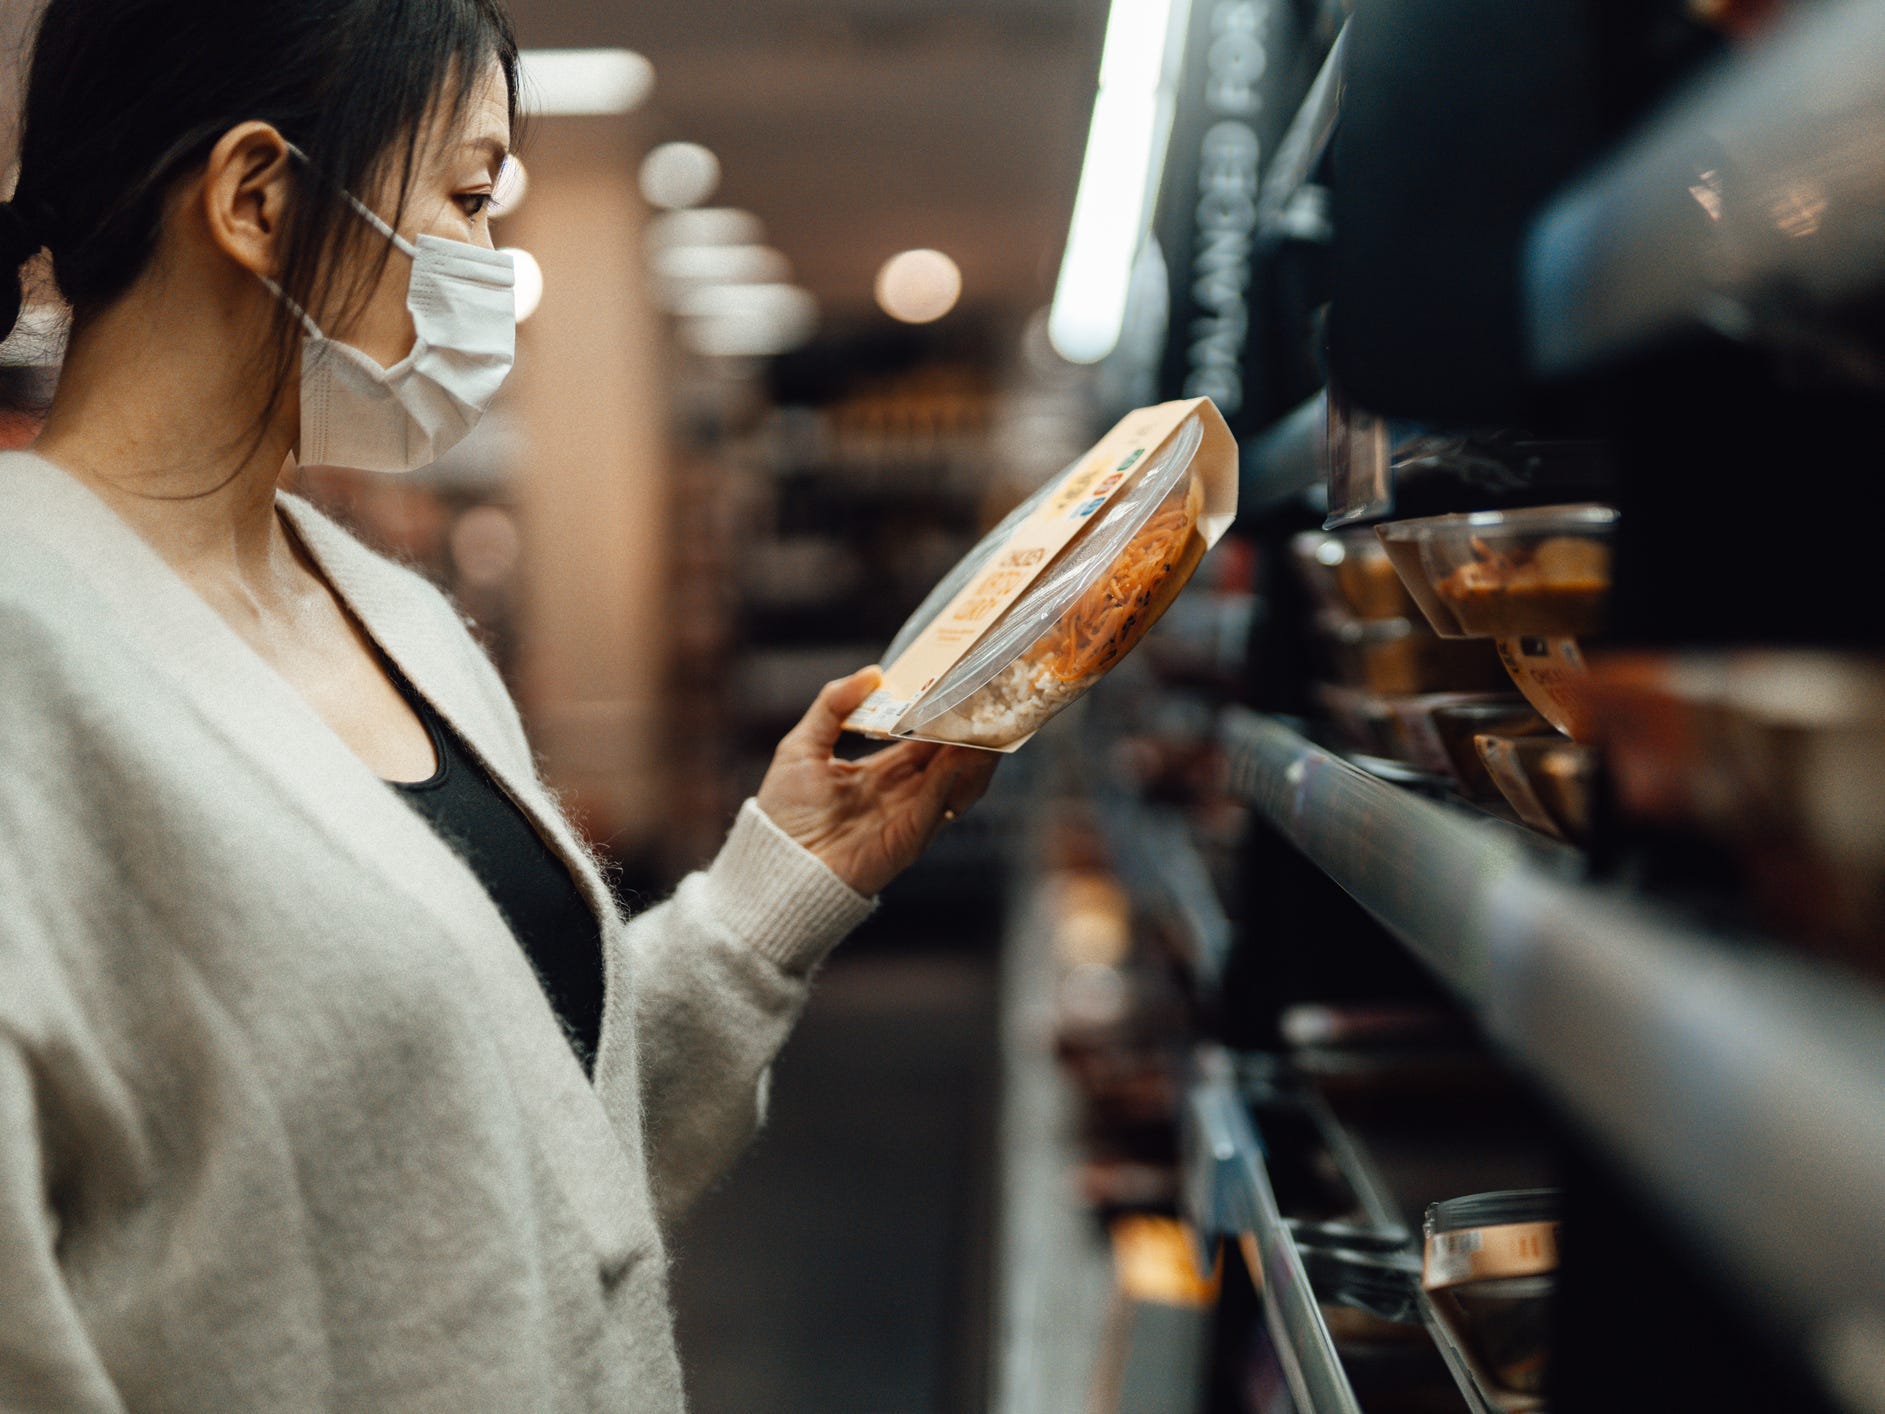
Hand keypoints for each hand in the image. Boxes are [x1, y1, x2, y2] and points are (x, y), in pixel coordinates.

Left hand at [756, 667, 1000, 897]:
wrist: (776, 865)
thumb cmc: (785, 813)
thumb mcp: (802, 746)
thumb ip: (833, 706)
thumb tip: (873, 672)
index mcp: (882, 772)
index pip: (924, 738)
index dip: (941, 714)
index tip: (957, 684)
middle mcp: (904, 792)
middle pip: (949, 756)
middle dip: (969, 728)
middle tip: (987, 695)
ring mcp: (911, 815)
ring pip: (957, 780)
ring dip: (974, 753)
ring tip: (987, 721)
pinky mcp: (911, 837)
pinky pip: (938, 803)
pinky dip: (952, 779)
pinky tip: (960, 753)